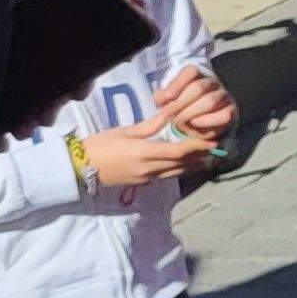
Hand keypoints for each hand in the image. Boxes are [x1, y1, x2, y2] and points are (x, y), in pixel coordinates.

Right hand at [80, 122, 213, 188]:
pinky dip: (179, 170)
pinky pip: (166, 176)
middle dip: (200, 157)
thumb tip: (170, 115)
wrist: (80, 167)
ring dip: (193, 165)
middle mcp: (148, 168)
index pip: (178, 151)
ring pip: (176, 172)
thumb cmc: (100, 145)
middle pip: (181, 164)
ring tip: (208, 157)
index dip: (197, 147)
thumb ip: (150, 126)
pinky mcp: (142, 183)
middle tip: (216, 149)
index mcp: (143, 152)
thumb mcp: (125, 131)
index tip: (212, 141)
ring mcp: (146, 178)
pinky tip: (187, 164)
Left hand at [151, 65, 234, 143]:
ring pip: (210, 101)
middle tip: (167, 115)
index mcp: (197, 74)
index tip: (161, 102)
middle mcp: (212, 81)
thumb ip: (163, 97)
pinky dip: (205, 121)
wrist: (198, 118)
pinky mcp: (230, 110)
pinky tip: (193, 124)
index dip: (175, 86)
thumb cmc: (180, 105)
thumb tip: (161, 100)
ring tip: (177, 121)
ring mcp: (223, 95)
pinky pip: (222, 115)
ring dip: (190, 113)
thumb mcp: (168, 98)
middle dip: (179, 103)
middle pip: (199, 88)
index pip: (191, 72)